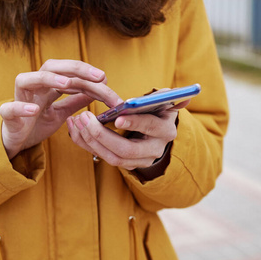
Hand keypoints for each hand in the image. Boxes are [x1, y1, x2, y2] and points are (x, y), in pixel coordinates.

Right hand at [0, 60, 121, 158]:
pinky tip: (33, 109)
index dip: (86, 73)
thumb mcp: (62, 112)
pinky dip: (20, 107)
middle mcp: (33, 87)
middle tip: (96, 76)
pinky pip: (9, 108)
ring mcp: (19, 99)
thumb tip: (98, 89)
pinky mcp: (8, 117)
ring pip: (26, 80)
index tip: (104, 78)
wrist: (16, 142)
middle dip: (74, 69)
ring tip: (67, 84)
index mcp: (47, 86)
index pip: (68, 72)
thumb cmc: (37, 124)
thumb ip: (77, 101)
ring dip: (47, 79)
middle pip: (50, 67)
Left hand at [66, 100, 189, 170]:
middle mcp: (153, 150)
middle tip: (84, 118)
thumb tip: (186, 96)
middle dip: (102, 135)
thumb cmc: (158, 113)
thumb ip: (169, 98)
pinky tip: (74, 129)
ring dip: (90, 140)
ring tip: (76, 121)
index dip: (135, 123)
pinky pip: (102, 157)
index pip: (151, 128)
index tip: (117, 118)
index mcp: (165, 132)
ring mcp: (138, 161)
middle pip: (126, 150)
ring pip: (111, 158)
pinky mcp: (124, 164)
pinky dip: (85, 144)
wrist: (157, 136)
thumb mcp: (165, 104)